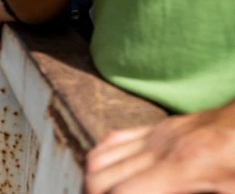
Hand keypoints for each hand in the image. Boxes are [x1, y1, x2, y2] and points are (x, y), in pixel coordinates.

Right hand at [85, 102, 234, 193]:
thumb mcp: (231, 190)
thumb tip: (166, 193)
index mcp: (181, 167)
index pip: (122, 192)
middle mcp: (159, 148)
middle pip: (100, 175)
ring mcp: (155, 134)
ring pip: (99, 156)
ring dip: (93, 180)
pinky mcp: (156, 128)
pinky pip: (112, 140)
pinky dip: (100, 159)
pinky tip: (107, 175)